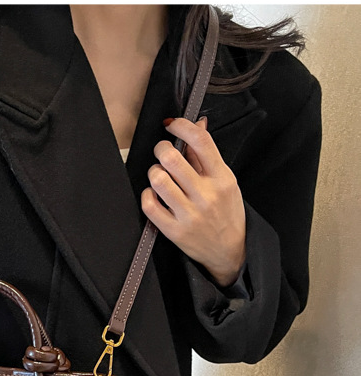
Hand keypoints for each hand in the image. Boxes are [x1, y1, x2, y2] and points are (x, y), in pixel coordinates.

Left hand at [140, 116, 246, 287]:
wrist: (230, 251)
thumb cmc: (227, 213)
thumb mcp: (226, 182)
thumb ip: (207, 156)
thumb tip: (197, 123)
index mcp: (222, 178)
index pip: (200, 141)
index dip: (181, 126)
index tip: (172, 125)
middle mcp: (206, 195)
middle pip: (172, 158)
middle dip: (161, 149)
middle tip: (162, 152)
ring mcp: (189, 214)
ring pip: (158, 180)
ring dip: (154, 172)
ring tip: (159, 174)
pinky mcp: (174, 231)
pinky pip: (150, 205)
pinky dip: (147, 195)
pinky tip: (153, 194)